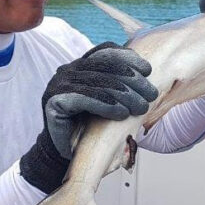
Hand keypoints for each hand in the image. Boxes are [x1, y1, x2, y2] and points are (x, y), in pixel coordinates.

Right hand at [20, 42, 157, 192]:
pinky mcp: (53, 101)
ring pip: (97, 82)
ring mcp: (58, 84)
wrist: (66, 154)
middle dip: (132, 80)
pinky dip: (105, 104)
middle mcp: (68, 70)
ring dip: (124, 94)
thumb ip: (122, 86)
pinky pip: (83, 98)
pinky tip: (121, 113)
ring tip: (141, 107)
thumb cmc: (91, 128)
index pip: (105, 50)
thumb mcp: (110, 102)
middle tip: (151, 95)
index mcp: (81, 65)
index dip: (128, 57)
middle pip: (104, 66)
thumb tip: (150, 78)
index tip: (148, 70)